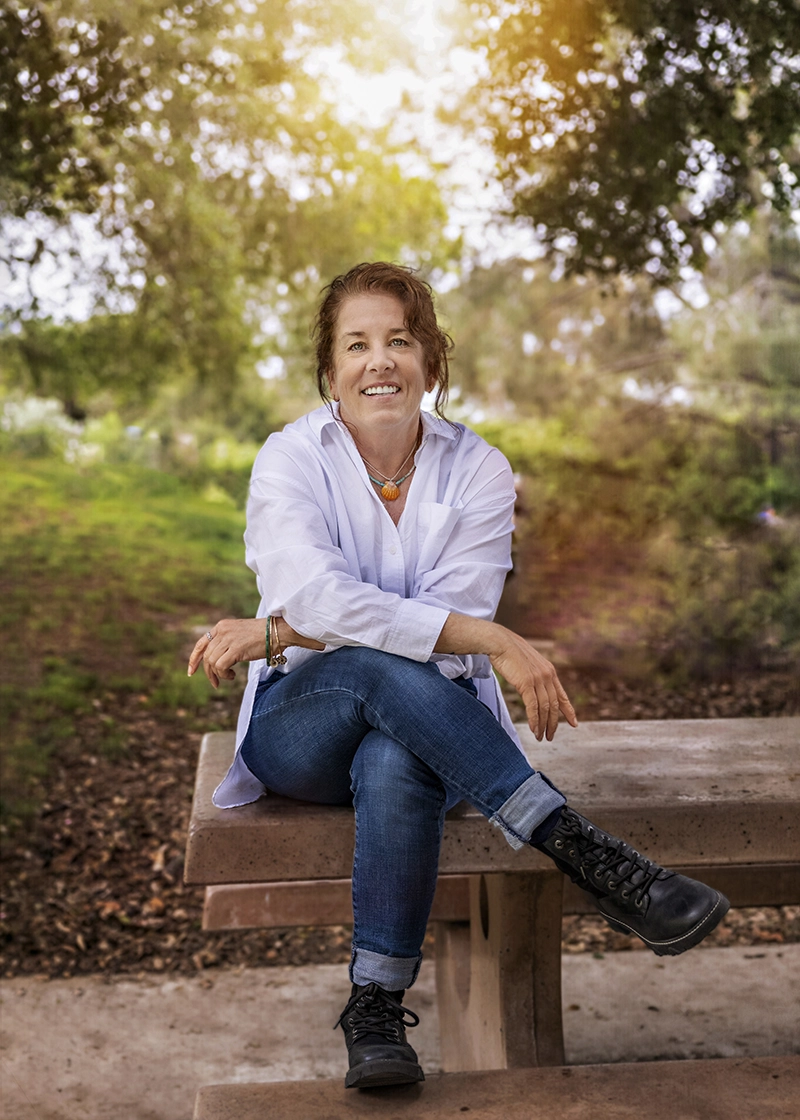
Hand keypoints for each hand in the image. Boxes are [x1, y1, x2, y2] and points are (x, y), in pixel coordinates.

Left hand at [187, 617, 325, 687]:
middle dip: (208, 672)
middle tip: (215, 683)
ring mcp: (228, 639)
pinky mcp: (235, 649)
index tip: (191, 671)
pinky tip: (233, 675)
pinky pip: (220, 666)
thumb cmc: (265, 635)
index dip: (194, 658)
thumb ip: (228, 644)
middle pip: (206, 655)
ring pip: (212, 662)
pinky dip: (224, 675)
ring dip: (219, 674)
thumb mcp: (240, 635)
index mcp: (222, 626)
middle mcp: (222, 630)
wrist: (279, 632)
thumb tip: (217, 662)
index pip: (201, 643)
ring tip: (230, 676)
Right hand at [488, 629, 576, 741]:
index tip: (574, 723)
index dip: (568, 711)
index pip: (562, 695)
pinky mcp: (526, 683)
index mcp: (549, 670)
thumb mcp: (527, 662)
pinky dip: (534, 720)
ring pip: (544, 708)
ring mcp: (538, 679)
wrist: (499, 641)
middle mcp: (547, 675)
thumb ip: (533, 674)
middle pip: (554, 705)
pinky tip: (533, 729)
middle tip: (550, 736)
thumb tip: (531, 684)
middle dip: (553, 723)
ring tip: (540, 737)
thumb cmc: (508, 650)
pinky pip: (533, 706)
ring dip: (542, 725)